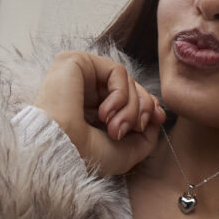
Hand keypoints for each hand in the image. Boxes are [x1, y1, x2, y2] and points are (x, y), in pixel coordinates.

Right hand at [33, 51, 165, 175]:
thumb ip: (145, 137)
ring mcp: (78, 75)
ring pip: (126, 81)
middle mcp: (83, 90)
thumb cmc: (84, 156)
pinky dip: (121, 94)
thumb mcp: (124, 153)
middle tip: (139, 127)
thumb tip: (157, 118)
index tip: (158, 119)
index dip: (147, 106)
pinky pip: (117, 71)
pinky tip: (105, 113)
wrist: (59, 151)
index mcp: (89, 110)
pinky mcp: (75, 62)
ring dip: (131, 108)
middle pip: (131, 86)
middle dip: (144, 107)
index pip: (126, 97)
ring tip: (116, 130)